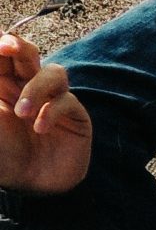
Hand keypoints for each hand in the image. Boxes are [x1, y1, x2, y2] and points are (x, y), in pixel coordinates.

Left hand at [0, 33, 90, 194]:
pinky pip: (67, 101)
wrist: (28, 186)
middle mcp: (26, 87)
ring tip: (21, 113)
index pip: (2, 54)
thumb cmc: (3, 155)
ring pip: (53, 72)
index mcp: (1, 83)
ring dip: (35, 87)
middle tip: (9, 48)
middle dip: (18, 46)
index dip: (1, 43)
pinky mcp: (74, 116)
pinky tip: (40, 129)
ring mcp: (53, 100)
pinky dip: (51, 111)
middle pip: (27, 52)